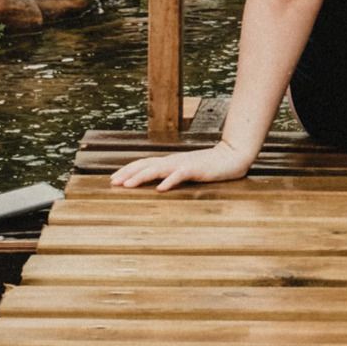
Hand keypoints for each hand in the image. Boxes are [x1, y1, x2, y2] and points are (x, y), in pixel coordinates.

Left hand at [110, 142, 254, 190]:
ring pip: (158, 169)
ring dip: (141, 176)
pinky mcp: (196, 169)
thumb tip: (157, 183)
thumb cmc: (210, 167)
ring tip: (128, 185)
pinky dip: (169, 181)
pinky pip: (180, 174)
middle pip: (146, 165)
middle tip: (113, 182)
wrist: (233, 157)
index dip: (128, 170)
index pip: (144, 163)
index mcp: (171, 161)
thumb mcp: (187, 171)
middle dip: (128, 173)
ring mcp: (184, 164)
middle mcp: (174, 161)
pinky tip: (160, 188)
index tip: (113, 178)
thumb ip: (173, 174)